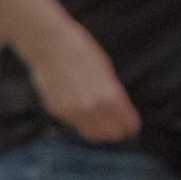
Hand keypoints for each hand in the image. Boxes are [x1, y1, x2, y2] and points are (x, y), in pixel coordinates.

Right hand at [25, 13, 139, 144]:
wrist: (49, 45)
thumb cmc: (82, 51)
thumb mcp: (106, 72)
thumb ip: (113, 95)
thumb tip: (119, 112)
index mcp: (109, 97)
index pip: (127, 126)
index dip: (131, 125)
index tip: (131, 123)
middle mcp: (90, 108)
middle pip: (110, 135)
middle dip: (117, 131)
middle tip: (119, 124)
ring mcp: (71, 112)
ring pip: (92, 134)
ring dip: (99, 131)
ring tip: (102, 122)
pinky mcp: (56, 111)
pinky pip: (75, 125)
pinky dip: (82, 122)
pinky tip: (82, 109)